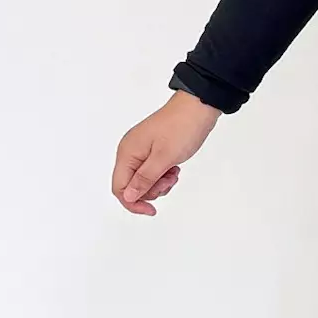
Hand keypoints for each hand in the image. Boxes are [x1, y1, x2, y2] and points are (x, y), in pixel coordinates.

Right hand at [112, 90, 220, 214]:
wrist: (198, 107)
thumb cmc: (182, 128)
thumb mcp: (164, 158)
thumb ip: (144, 179)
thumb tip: (128, 196)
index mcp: (127, 153)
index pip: (119, 188)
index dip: (134, 203)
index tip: (152, 210)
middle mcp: (130, 151)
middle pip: (131, 186)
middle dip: (151, 190)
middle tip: (169, 180)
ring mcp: (141, 150)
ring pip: (144, 180)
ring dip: (159, 183)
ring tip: (174, 172)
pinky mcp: (152, 149)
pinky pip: (152, 171)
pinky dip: (164, 174)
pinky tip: (175, 168)